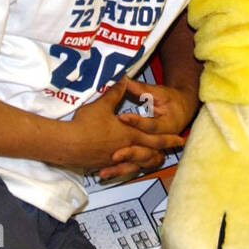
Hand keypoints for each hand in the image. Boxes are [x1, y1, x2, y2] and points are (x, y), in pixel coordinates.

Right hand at [54, 79, 185, 176]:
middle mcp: (126, 149)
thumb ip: (115, 93)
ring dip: (148, 162)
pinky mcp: (104, 165)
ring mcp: (115, 160)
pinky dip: (130, 168)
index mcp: (129, 134)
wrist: (68, 144)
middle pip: (150, 154)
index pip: (155, 138)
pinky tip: (129, 168)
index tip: (179, 139)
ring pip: (138, 164)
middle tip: (172, 152)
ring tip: (155, 161)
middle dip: (163, 151)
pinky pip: (123, 169)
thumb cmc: (87, 124)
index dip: (168, 139)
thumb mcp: (103, 105)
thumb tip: (123, 79)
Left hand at [101, 80, 199, 181]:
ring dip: (122, 167)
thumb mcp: (158, 93)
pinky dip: (118, 171)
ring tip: (105, 168)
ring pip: (138, 163)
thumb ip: (141, 89)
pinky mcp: (145, 157)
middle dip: (128, 152)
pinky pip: (132, 167)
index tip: (121, 117)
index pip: (150, 126)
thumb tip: (125, 79)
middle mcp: (161, 141)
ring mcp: (153, 151)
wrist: (183, 111)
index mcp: (167, 125)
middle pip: (145, 151)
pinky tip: (102, 173)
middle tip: (113, 153)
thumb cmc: (172, 101)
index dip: (136, 122)